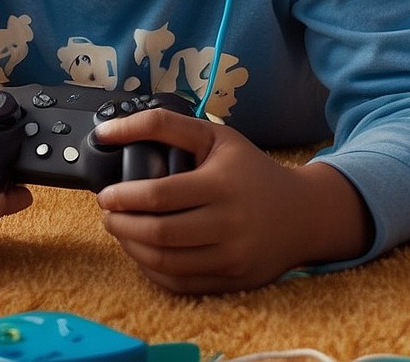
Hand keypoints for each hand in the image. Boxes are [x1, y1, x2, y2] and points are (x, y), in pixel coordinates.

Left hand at [91, 106, 374, 294]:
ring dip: (132, 248)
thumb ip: (161, 126)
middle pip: (158, 234)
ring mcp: (231, 257)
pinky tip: (145, 252)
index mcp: (222, 184)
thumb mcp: (214, 137)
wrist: (303, 214)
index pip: (159, 196)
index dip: (123, 197)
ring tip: (123, 231)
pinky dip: (152, 270)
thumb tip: (106, 131)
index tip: (106, 195)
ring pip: (164, 263)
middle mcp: (229, 224)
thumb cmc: (250, 171)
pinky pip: (179, 283)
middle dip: (121, 225)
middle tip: (109, 214)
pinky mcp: (232, 282)